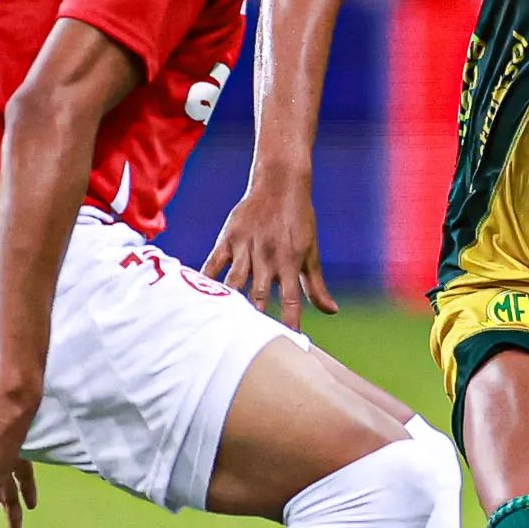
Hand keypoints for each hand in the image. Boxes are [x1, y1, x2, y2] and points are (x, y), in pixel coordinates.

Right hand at [204, 173, 333, 329]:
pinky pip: (213, 263)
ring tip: (220, 327)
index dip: (290, 323)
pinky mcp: (229, 238)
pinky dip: (205, 280)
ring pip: (234, 282)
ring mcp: (246, 248)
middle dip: (255, 320)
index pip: (291, 301)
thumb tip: (331, 311)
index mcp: (290, 263)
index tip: (288, 343)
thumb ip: (316, 285)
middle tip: (248, 344)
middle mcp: (268, 258)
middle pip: (259, 296)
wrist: (280, 183)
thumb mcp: (311, 252)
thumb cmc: (299, 220)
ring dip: (229, 303)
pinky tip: (197, 298)